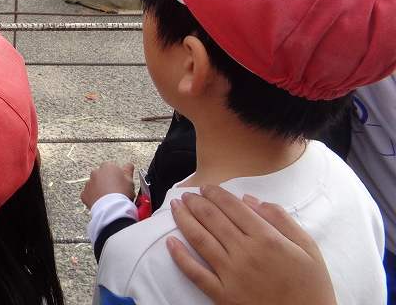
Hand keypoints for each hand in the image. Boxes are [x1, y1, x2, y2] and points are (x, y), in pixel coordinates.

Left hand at [81, 161, 134, 208]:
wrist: (112, 208)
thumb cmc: (121, 194)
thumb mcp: (130, 180)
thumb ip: (128, 170)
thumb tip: (128, 165)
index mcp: (107, 167)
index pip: (111, 168)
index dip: (117, 176)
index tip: (120, 182)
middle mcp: (96, 172)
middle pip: (102, 175)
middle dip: (106, 181)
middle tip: (115, 191)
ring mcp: (89, 183)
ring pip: (94, 185)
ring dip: (99, 189)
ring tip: (109, 198)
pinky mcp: (85, 194)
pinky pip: (89, 194)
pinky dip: (94, 197)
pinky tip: (102, 203)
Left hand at [166, 186, 335, 304]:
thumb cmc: (311, 287)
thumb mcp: (308, 248)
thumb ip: (282, 220)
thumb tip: (251, 200)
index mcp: (267, 239)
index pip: (233, 207)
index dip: (216, 194)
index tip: (206, 187)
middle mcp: (245, 253)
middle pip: (212, 218)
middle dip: (195, 202)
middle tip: (187, 194)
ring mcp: (231, 274)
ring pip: (200, 239)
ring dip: (184, 219)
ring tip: (175, 207)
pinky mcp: (222, 295)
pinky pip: (195, 273)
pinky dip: (180, 256)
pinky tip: (169, 242)